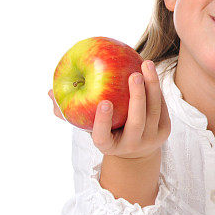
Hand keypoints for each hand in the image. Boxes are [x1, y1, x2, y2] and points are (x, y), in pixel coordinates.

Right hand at [48, 60, 170, 159]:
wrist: (135, 150)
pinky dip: (156, 88)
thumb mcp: (87, 124)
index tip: (103, 102)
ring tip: (145, 64)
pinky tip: (150, 70)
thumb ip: (69, 110)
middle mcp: (130, 145)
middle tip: (133, 75)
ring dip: (152, 87)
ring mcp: (150, 139)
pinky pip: (162, 107)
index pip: (102, 137)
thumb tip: (49, 92)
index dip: (103, 121)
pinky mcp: (164, 131)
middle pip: (137, 122)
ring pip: (153, 111)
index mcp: (108, 146)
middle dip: (137, 98)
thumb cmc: (105, 130)